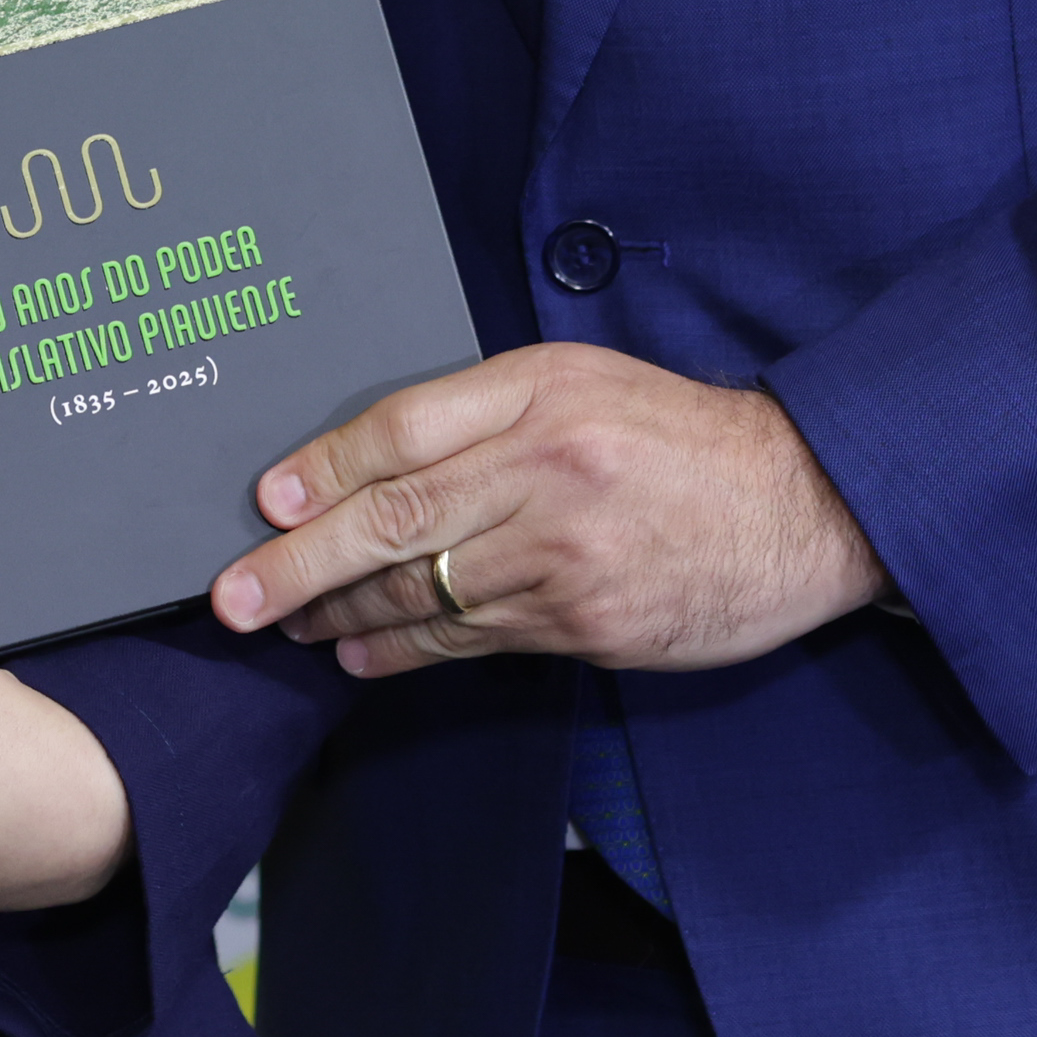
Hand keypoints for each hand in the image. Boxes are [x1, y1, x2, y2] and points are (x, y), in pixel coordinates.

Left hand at [207, 345, 885, 677]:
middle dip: (302, 562)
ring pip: (426, 590)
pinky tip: (359, 655)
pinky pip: (475, 640)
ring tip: (285, 623)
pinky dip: (406, 651)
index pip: (406, 431)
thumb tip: (368, 458)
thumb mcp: (582, 381)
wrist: (802, 504)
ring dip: (342, 614)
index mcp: (541, 394)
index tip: (265, 499)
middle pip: (398, 517)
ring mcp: (569, 558)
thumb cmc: (675, 435)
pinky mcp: (590, 626)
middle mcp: (548, 472)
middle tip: (234, 595)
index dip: (325, 467)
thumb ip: (483, 407)